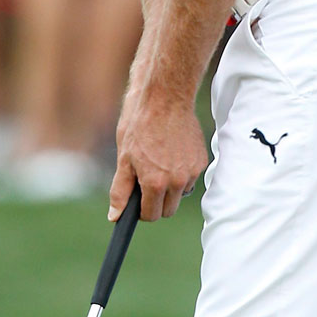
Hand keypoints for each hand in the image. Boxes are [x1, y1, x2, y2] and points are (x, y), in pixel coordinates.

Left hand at [110, 84, 208, 221]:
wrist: (165, 100)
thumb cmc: (140, 127)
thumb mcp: (124, 159)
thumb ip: (120, 191)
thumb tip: (114, 216)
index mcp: (155, 183)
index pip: (151, 215)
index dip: (141, 211)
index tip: (137, 202)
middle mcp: (177, 181)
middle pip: (168, 210)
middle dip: (156, 203)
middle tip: (146, 182)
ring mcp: (192, 172)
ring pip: (180, 194)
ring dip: (170, 188)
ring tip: (158, 164)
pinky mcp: (201, 162)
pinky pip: (190, 178)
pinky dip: (181, 174)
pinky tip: (171, 155)